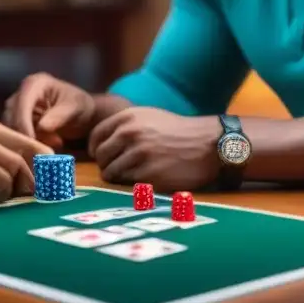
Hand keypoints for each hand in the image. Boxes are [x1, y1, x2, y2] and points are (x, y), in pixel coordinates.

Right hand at [3, 72, 96, 150]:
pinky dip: (31, 142)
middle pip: (12, 116)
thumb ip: (59, 116)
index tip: (32, 140)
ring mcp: (18, 107)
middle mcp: (22, 93)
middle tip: (46, 146)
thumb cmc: (81, 106)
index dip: (24, 122)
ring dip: (30, 139)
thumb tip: (41, 126)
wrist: (83, 115)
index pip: (22, 103)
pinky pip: (16, 135)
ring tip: (55, 142)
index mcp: (35, 83)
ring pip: (11, 127)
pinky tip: (51, 142)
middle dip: (27, 133)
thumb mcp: (75, 108)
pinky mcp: (18, 121)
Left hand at [87, 107, 219, 190]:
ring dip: (119, 177)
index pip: (95, 137)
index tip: (102, 157)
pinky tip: (146, 180)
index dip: (96, 149)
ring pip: (110, 173)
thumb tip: (99, 143)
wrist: (208, 144)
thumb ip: (124, 125)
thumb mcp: (149, 117)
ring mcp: (139, 155)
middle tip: (120, 169)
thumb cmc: (178, 131)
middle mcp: (130, 134)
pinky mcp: (148, 175)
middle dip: (107, 165)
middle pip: (100, 157)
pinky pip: (127, 184)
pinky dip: (132, 185)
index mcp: (128, 118)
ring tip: (135, 174)